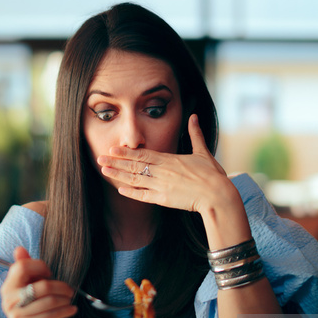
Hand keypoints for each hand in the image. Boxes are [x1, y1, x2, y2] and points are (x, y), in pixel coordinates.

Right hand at [0, 246, 76, 317]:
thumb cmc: (35, 308)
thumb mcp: (31, 286)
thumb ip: (26, 267)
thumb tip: (19, 249)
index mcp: (8, 287)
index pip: (22, 267)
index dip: (39, 266)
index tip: (49, 273)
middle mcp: (9, 301)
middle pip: (41, 286)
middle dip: (61, 286)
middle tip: (69, 290)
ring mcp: (17, 316)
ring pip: (49, 301)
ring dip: (65, 300)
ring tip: (70, 300)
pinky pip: (52, 315)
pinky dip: (66, 311)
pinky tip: (71, 309)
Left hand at [98, 114, 237, 213]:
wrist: (218, 196)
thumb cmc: (212, 175)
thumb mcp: (203, 152)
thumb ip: (194, 134)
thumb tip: (194, 116)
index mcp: (170, 160)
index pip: (143, 154)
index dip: (126, 151)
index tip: (112, 148)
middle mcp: (162, 172)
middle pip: (134, 166)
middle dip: (115, 162)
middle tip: (99, 159)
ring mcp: (161, 187)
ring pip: (135, 180)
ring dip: (118, 175)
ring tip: (104, 171)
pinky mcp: (164, 200)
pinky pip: (144, 196)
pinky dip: (131, 193)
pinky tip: (120, 189)